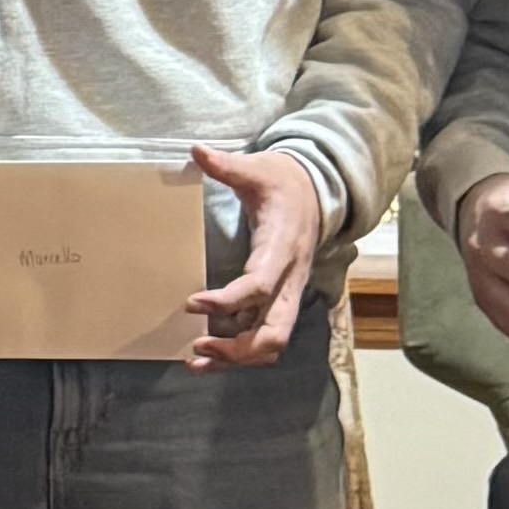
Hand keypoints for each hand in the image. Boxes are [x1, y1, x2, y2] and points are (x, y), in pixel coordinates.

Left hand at [185, 144, 332, 369]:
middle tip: (197, 344)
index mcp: (282, 248)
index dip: (227, 300)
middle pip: (274, 332)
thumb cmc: (283, 183)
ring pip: (272, 342)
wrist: (317, 193)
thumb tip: (197, 150)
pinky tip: (209, 354)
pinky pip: (266, 335)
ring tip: (198, 359)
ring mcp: (288, 294)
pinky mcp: (281, 300)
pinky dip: (241, 352)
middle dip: (238, 348)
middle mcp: (290, 279)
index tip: (191, 303)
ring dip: (238, 358)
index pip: (260, 285)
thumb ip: (227, 166)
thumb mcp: (256, 169)